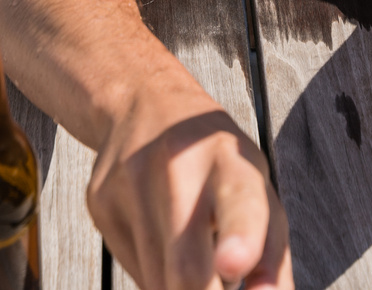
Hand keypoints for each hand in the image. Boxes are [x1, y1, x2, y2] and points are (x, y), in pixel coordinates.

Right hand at [89, 84, 290, 289]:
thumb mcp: (258, 187)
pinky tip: (163, 244)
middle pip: (186, 266)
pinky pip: (134, 270)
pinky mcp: (99, 202)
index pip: (239, 201)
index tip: (233, 265)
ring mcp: (131, 182)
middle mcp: (178, 165)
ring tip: (198, 260)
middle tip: (220, 286)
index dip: (240, 238)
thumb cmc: (215, 159)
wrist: (144, 101)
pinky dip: (157, 277)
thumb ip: (272, 251)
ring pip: (158, 281)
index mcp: (231, 160)